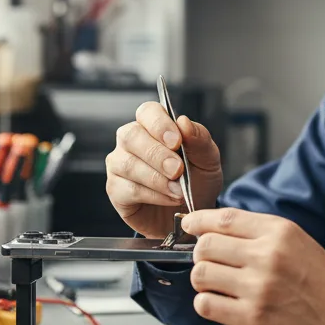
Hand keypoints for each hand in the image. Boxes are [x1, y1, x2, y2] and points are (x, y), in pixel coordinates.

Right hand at [106, 102, 222, 238]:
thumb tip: (183, 122)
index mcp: (153, 125)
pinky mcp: (116, 190)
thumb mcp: (208, 159)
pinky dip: (153, 195)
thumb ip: (199, 138)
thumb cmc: (197, 179)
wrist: (193, 213)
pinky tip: (170, 199)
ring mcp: (119, 164)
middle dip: (157, 154)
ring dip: (156, 178)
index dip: (159, 124)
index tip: (177, 141)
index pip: (147, 111)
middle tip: (178, 170)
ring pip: (127, 164)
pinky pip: (128, 189)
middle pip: (131, 136)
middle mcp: (131, 141)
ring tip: (179, 190)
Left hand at [181, 208, 324, 324]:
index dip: (199, 220)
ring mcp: (258, 289)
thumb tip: (216, 228)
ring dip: (202, 279)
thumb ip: (259, 232)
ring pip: (201, 274)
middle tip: (209, 261)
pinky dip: (206, 303)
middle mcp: (267, 256)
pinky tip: (220, 303)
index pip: (225, 218)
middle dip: (200, 253)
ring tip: (216, 284)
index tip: (190, 224)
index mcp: (279, 232)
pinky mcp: (252, 319)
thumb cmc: (322, 282)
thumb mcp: (297, 241)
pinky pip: (206, 305)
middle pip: (206, 245)